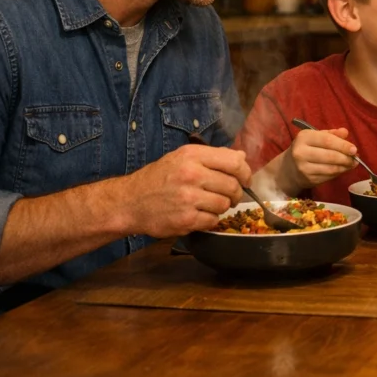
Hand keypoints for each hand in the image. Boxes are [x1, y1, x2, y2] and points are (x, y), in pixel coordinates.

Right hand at [123, 143, 250, 237]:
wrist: (130, 202)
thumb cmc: (159, 178)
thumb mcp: (182, 158)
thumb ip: (213, 156)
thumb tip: (242, 156)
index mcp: (193, 156)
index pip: (235, 162)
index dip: (245, 172)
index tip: (245, 179)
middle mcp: (191, 175)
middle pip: (233, 186)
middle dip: (236, 193)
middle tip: (230, 195)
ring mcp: (188, 199)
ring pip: (225, 205)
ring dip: (222, 206)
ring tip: (210, 204)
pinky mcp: (185, 220)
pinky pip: (213, 221)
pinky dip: (210, 219)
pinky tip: (199, 214)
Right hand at [283, 127, 358, 189]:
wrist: (288, 168)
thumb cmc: (306, 148)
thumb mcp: (316, 136)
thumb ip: (331, 134)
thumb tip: (345, 132)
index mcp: (304, 137)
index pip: (327, 141)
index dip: (343, 146)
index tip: (354, 149)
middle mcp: (301, 152)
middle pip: (330, 156)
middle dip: (346, 158)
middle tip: (356, 159)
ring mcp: (304, 168)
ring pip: (331, 168)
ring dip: (345, 167)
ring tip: (352, 164)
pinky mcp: (308, 179)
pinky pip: (329, 177)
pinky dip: (338, 173)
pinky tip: (343, 169)